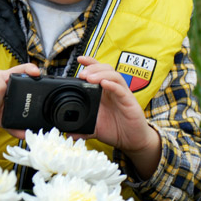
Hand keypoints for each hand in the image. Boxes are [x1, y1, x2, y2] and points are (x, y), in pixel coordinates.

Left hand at [76, 56, 160, 177]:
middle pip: (105, 69)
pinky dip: (112, 85)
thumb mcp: (95, 129)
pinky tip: (104, 84)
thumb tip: (68, 133)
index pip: (98, 71)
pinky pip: (121, 89)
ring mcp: (122, 94)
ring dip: (101, 74)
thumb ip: (82, 129)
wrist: (132, 141)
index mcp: (103, 93)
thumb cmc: (115, 130)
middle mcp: (113, 90)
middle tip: (82, 74)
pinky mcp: (129, 101)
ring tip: (90, 77)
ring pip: (114, 76)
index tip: (79, 59)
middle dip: (93, 68)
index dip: (90, 63)